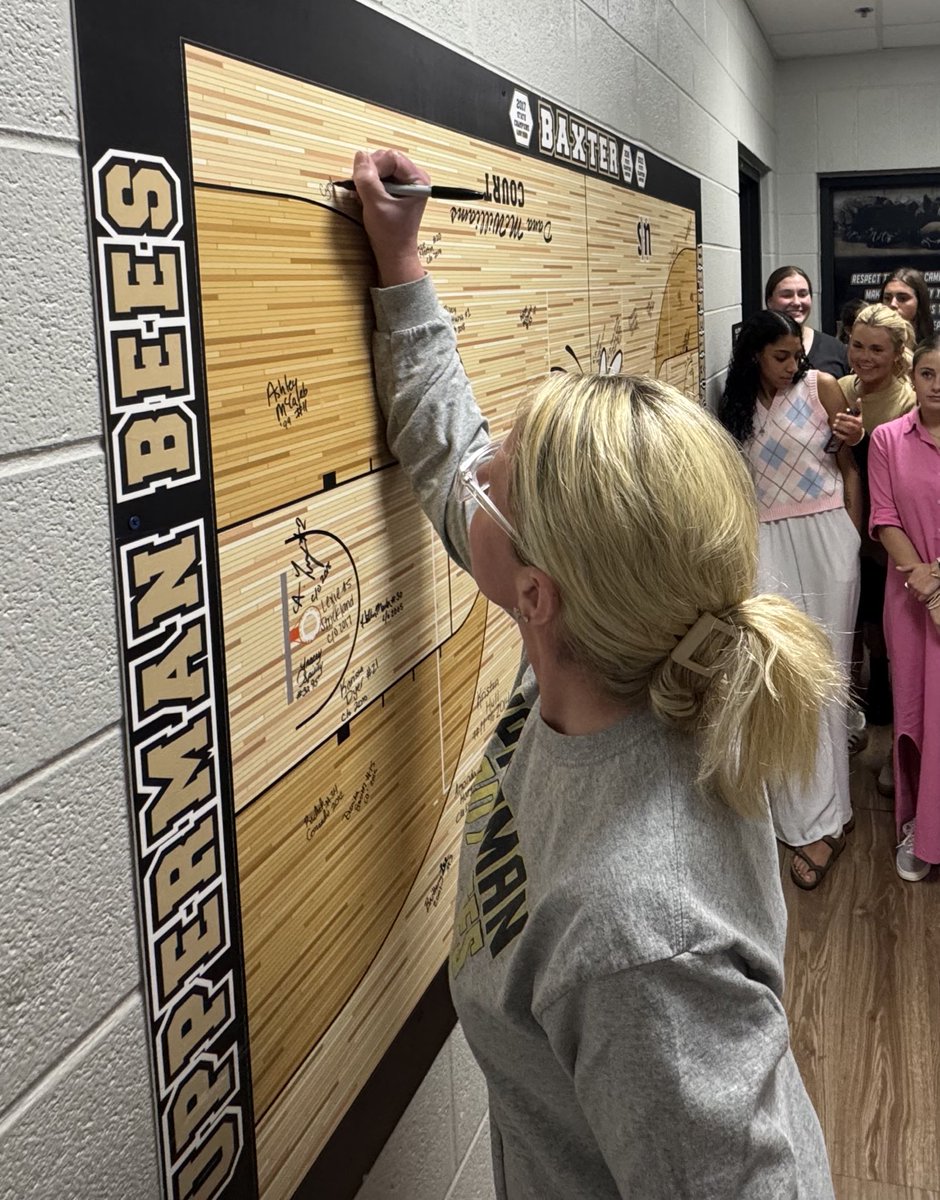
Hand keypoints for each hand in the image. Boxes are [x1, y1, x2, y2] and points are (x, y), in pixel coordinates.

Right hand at [351, 149, 428, 285]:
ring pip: (380, 168)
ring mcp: (404, 184)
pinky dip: (369, 185)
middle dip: (370, 172)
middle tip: (362, 190)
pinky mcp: (396, 190)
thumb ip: (367, 180)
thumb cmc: (390, 234)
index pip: (391, 157)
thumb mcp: (376, 205)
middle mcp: (413, 178)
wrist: (393, 254)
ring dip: (367, 180)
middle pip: (386, 160)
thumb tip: (360, 155)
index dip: (374, 166)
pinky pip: (379, 177)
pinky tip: (366, 198)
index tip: (362, 182)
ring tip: (364, 197)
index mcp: (417, 180)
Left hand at [831, 410, 863, 446]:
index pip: (851, 418)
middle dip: (841, 422)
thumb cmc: (858, 424)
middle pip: (848, 425)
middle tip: (835, 420)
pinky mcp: (849, 438)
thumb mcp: (859, 415)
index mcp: (858, 421)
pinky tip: (834, 431)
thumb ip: (858, 407)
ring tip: (834, 425)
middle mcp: (856, 427)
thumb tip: (858, 398)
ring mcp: (853, 433)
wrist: (860, 436)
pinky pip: (843, 437)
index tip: (837, 414)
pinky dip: (838, 434)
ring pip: (845, 430)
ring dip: (839, 427)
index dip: (843, 416)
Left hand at [898, 561, 939, 602]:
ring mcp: (919, 590)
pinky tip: (927, 592)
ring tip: (925, 589)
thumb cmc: (927, 568)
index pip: (909, 587)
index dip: (914, 586)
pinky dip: (923, 597)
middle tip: (923, 586)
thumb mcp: (915, 566)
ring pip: (916, 596)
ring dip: (920, 594)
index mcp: (910, 581)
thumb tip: (897, 568)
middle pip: (912, 592)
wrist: (938, 571)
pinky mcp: (925, 594)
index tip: (919, 583)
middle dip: (917, 590)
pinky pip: (921, 599)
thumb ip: (905, 568)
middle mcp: (913, 586)